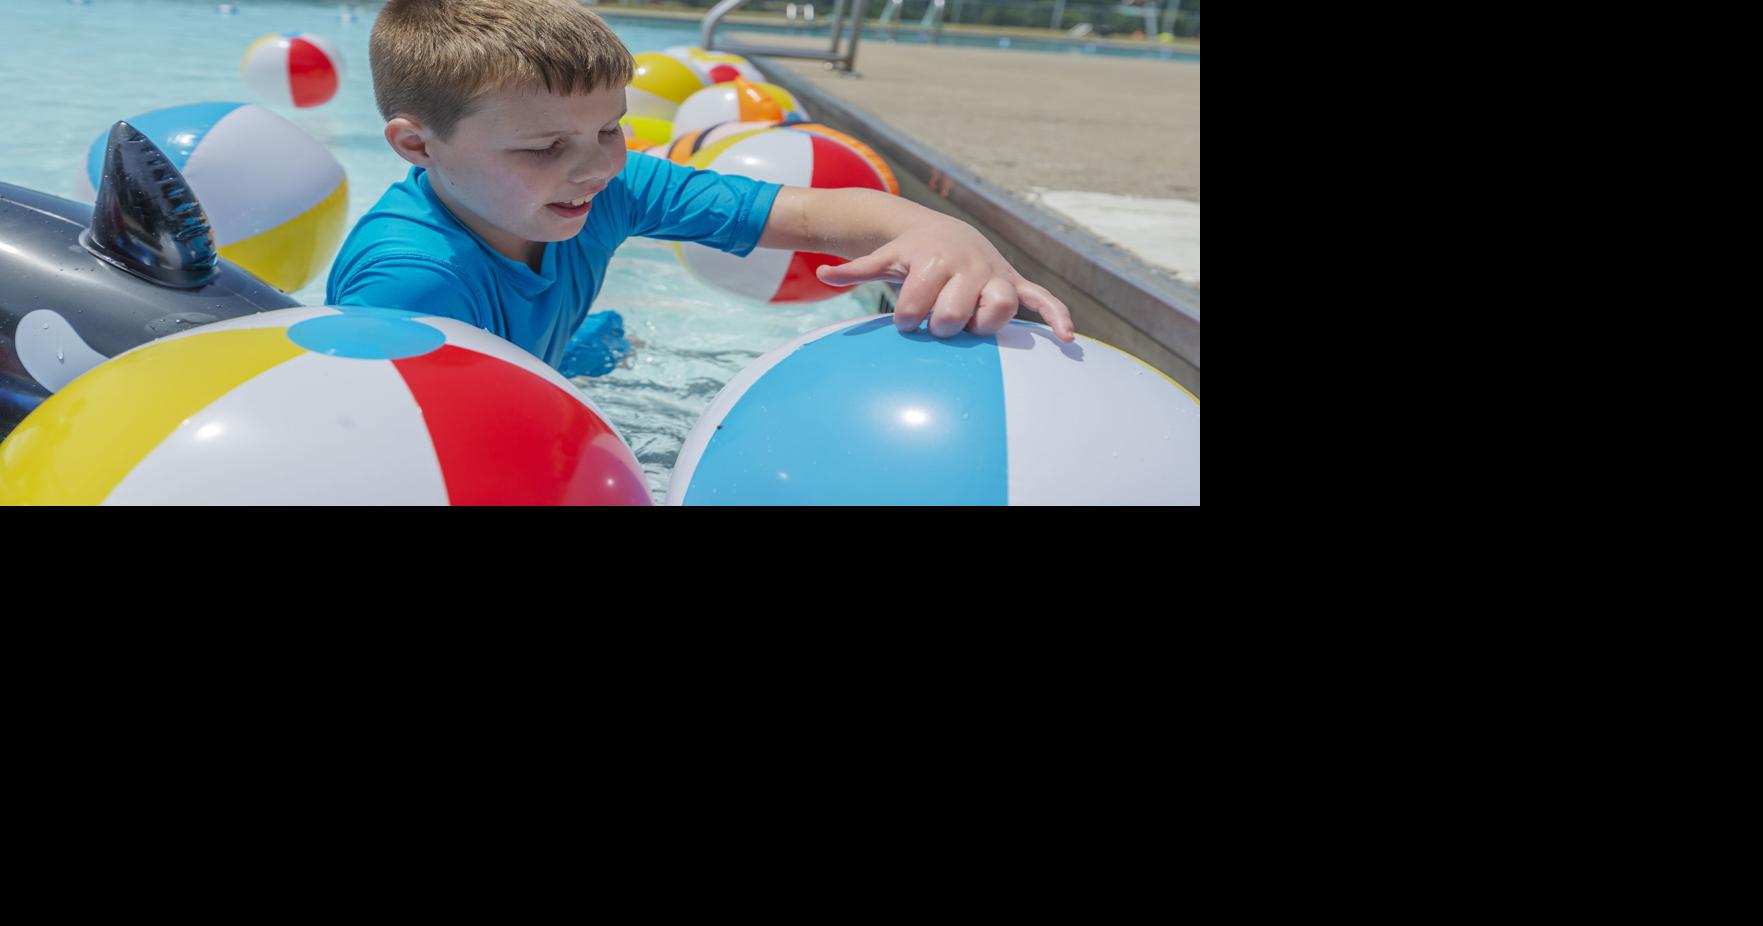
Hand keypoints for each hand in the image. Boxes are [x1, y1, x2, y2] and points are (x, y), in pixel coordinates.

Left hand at [815, 216, 1076, 342]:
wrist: (946, 232)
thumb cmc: (912, 253)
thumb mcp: (885, 258)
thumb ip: (858, 270)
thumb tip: (822, 275)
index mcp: (933, 258)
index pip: (918, 303)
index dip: (909, 320)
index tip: (906, 321)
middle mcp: (968, 265)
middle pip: (955, 312)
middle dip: (942, 324)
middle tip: (936, 323)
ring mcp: (994, 275)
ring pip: (999, 305)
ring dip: (985, 323)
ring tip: (972, 327)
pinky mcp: (1015, 284)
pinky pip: (1041, 299)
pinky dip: (1056, 316)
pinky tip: (1067, 338)